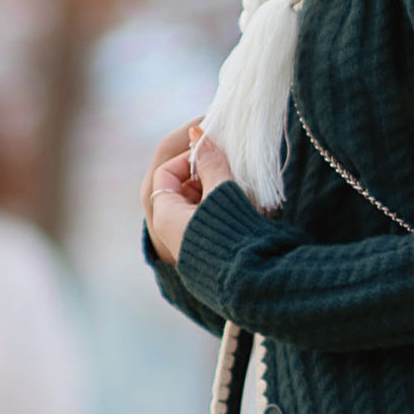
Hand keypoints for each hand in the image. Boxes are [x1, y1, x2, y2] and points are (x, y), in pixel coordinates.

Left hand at [145, 124, 235, 265]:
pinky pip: (199, 215)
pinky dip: (212, 201)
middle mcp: (167, 228)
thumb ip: (210, 161)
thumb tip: (196, 132)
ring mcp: (182, 239)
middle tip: (222, 158)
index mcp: (164, 213)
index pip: (166, 170)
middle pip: (177, 185)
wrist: (249, 281)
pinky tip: (234, 198)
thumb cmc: (231, 233)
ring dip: (209, 184)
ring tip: (233, 177)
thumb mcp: (220, 191)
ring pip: (189, 199)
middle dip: (200, 168)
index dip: (188, 155)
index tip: (213, 148)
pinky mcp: (198, 246)